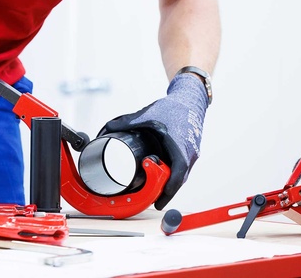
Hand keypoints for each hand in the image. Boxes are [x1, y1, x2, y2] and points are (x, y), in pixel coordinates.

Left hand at [98, 73, 208, 209]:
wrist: (190, 98)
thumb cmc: (172, 107)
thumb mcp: (147, 114)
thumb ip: (126, 122)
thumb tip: (108, 128)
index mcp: (179, 146)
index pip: (177, 174)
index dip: (168, 190)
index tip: (158, 201)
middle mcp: (189, 152)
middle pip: (179, 179)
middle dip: (166, 191)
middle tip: (154, 201)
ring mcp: (192, 152)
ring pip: (182, 174)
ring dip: (170, 183)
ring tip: (156, 191)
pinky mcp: (191, 150)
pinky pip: (183, 167)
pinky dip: (173, 173)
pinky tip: (163, 174)